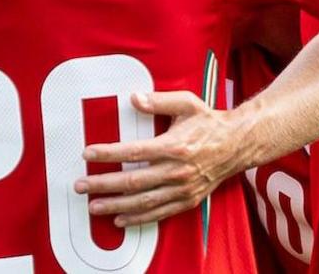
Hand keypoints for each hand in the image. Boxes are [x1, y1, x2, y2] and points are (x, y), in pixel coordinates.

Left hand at [75, 91, 243, 226]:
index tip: (87, 153)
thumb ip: (159, 101)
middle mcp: (177, 170)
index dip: (108, 153)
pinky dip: (138, 219)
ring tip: (93, 206)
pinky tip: (120, 219)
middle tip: (81, 185)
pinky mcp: (187, 200)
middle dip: (103, 184)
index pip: (134, 151)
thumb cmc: (209, 122)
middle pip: (133, 181)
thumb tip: (134, 98)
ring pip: (143, 201)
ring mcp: (182, 188)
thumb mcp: (187, 103)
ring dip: (116, 206)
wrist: (238, 144)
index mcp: (174, 146)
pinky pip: (159, 213)